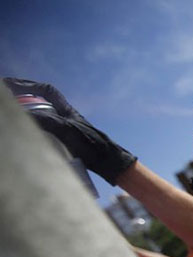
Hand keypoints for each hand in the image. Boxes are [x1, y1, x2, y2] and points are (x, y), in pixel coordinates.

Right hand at [3, 78, 136, 184]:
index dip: (27, 85)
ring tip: (14, 116)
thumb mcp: (67, 130)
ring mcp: (65, 130)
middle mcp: (65, 118)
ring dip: (27, 115)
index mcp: (66, 110)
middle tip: (7, 101)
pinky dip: (34, 132)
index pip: (45, 90)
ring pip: (42, 118)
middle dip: (23, 98)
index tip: (9, 83)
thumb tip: (25, 114)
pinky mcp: (65, 144)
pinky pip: (45, 133)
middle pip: (41, 102)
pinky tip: (26, 137)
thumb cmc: (93, 146)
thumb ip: (47, 120)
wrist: (109, 163)